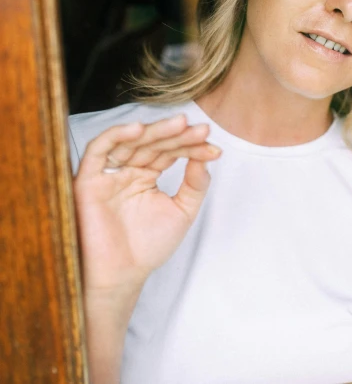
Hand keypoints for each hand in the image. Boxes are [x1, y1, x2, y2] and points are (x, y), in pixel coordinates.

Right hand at [73, 115, 220, 296]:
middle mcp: (127, 170)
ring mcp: (108, 174)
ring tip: (182, 124)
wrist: (121, 275)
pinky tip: (140, 128)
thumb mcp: (182, 211)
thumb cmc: (148, 247)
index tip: (214, 148)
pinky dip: (117, 136)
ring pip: (131, 141)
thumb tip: (207, 157)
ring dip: (156, 130)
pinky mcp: (88, 180)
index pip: (170, 152)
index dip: (192, 147)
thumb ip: (195, 185)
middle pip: (153, 143)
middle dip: (178, 135)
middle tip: (202, 129)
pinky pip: (98, 149)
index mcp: (146, 175)